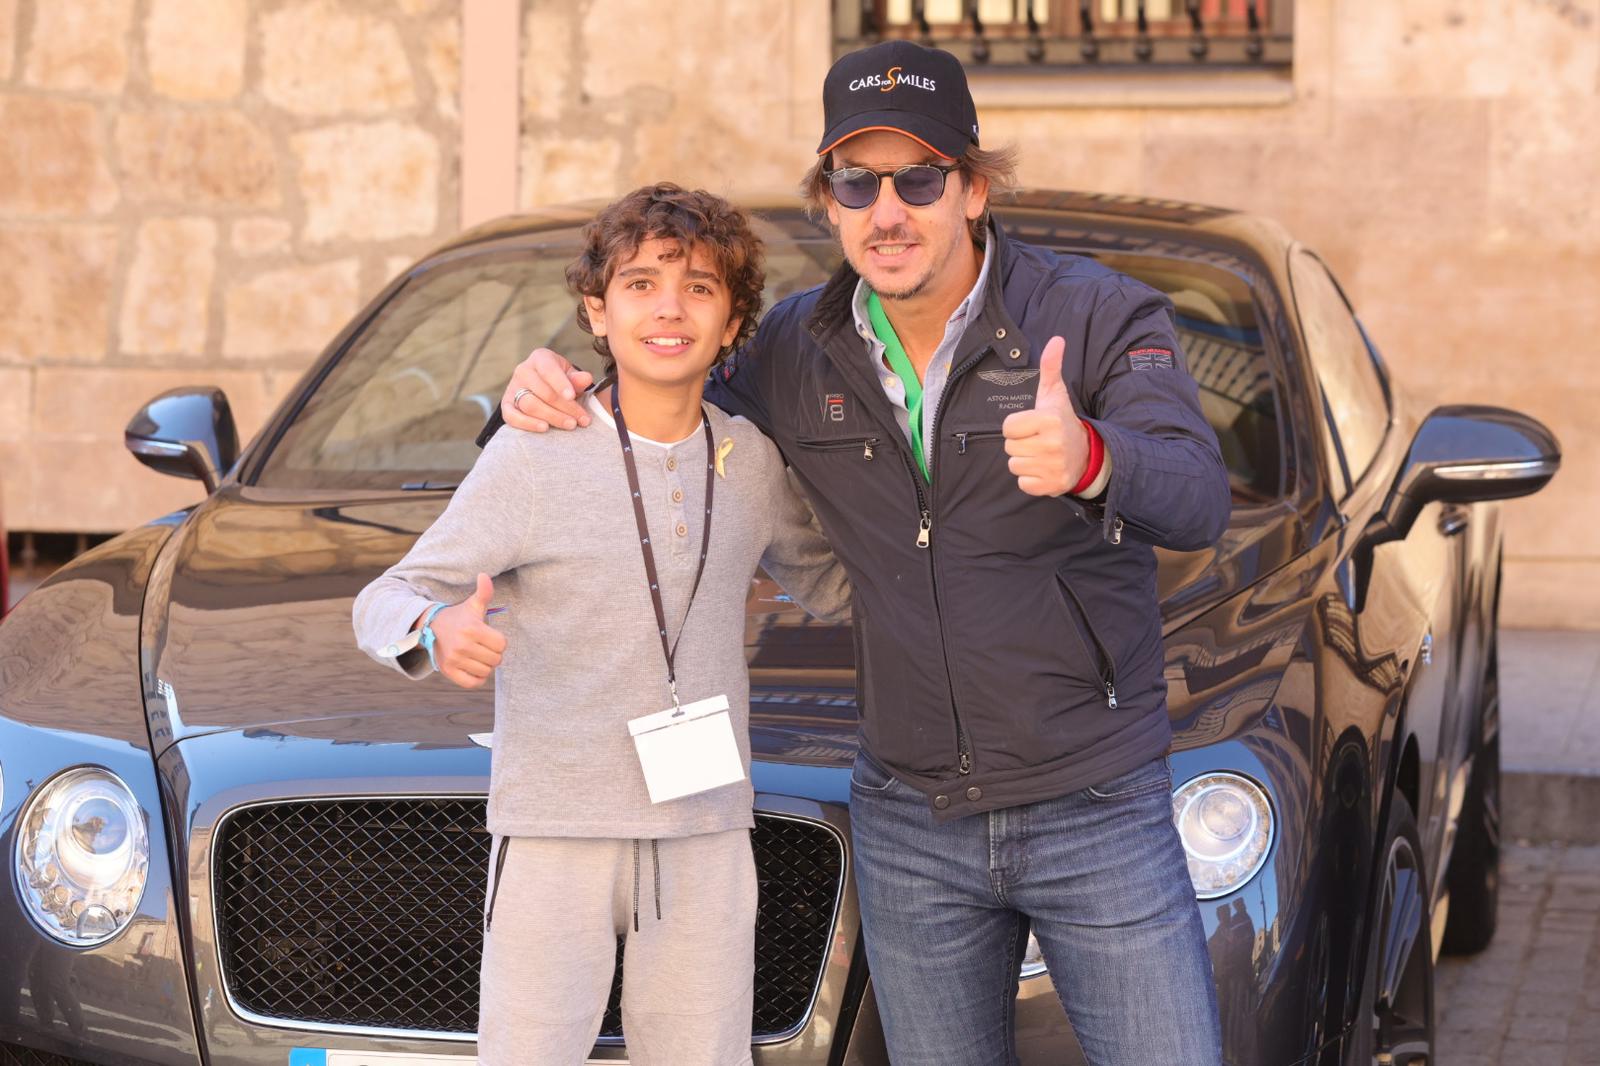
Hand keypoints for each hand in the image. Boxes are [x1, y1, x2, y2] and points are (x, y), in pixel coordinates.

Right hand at [424, 573, 506, 688]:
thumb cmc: (459, 617)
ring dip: (485, 665)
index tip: (490, 637)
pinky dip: (477, 678)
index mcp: (472, 629)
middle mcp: (462, 646)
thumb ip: (483, 592)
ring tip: (477, 656)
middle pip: (496, 660)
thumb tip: (484, 575)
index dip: (499, 641)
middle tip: (483, 647)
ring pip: (486, 672)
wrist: (431, 629)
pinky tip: (473, 667)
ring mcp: (454, 660)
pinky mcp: (449, 672)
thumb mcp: (472, 604)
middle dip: (493, 654)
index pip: (502, 644)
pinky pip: (474, 683)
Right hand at [500, 348, 593, 431]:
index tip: (572, 396)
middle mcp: (523, 370)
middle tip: (582, 419)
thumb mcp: (571, 376)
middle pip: (543, 392)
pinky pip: (512, 416)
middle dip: (565, 407)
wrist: (543, 388)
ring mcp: (512, 388)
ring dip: (552, 417)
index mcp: (540, 358)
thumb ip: (577, 379)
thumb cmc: (561, 381)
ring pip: (530, 405)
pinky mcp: (506, 405)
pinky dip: (528, 424)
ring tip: (571, 425)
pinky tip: (545, 428)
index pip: (549, 370)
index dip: (560, 383)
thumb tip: (586, 378)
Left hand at [1002, 336, 1089, 496]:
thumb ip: (1051, 367)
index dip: (1017, 426)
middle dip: (1020, 443)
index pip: (1008, 427)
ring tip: (1041, 454)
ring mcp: (1053, 467)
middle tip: (1038, 440)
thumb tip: (1056, 339)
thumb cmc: (1062, 421)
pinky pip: (1022, 483)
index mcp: (1049, 420)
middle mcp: (1052, 444)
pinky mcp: (1052, 486)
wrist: (1086, 454)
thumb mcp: (1055, 394)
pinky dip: (1030, 479)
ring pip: (1014, 465)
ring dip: (1024, 461)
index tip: (1032, 425)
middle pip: (1009, 447)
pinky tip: (1043, 468)